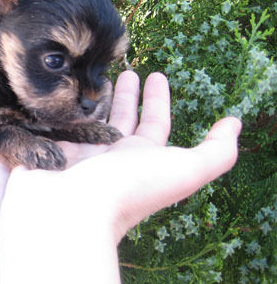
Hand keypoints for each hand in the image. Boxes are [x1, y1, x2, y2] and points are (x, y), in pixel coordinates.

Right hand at [2, 71, 240, 243]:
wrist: (69, 213)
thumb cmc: (128, 189)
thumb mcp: (186, 170)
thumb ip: (216, 151)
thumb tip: (233, 125)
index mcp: (142, 159)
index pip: (155, 124)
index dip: (159, 100)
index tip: (157, 75)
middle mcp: (112, 158)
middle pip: (122, 120)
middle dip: (127, 96)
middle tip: (126, 70)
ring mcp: (80, 156)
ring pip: (89, 122)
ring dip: (94, 101)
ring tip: (91, 78)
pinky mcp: (51, 153)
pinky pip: (59, 127)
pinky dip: (62, 112)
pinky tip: (60, 95)